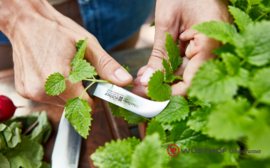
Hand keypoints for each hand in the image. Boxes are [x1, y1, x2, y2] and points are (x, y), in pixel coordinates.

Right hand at [0, 0, 131, 109]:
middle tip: (79, 71)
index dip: (95, 98)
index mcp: (60, 77)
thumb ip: (106, 66)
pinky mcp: (25, 92)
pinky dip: (56, 89)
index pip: (86, 106)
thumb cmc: (57, 30)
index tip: (95, 85)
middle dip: (81, 92)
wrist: (26, 22)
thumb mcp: (87, 45)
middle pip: (74, 105)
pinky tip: (53, 71)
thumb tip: (124, 81)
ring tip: (64, 69)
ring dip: (68, 90)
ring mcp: (31, 92)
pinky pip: (49, 97)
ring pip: (62, 102)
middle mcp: (43, 89)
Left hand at [132, 0, 231, 97]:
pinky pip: (185, 65)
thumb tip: (147, 82)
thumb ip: (160, 54)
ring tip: (140, 82)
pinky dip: (167, 69)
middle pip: (189, 82)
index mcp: (210, 42)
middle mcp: (214, 49)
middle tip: (140, 93)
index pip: (193, 82)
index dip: (171, 95)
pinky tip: (149, 72)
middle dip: (163, 90)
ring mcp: (208, 49)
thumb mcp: (167, 22)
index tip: (150, 100)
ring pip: (185, 75)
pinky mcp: (200, 47)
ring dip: (162, 81)